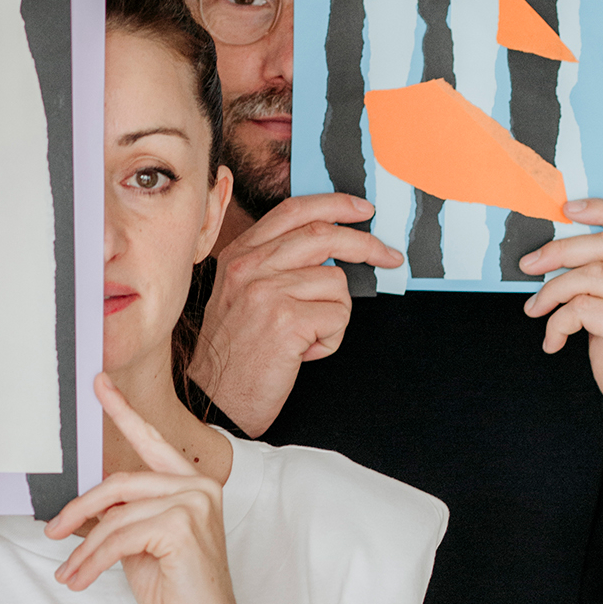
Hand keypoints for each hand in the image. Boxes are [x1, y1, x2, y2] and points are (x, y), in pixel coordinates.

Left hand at [45, 374, 250, 603]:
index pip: (152, 442)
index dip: (123, 412)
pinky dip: (93, 560)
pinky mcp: (182, 526)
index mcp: (192, 484)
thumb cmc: (179, 593)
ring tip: (69, 573)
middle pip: (120, 483)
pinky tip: (80, 579)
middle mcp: (198, 486)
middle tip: (54, 530)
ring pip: (115, 516)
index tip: (100, 384)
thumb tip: (85, 510)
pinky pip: (119, 538)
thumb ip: (125, 516)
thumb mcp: (143, 545)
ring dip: (84, 548)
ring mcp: (194, 503)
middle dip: (80, 508)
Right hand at [192, 193, 401, 436]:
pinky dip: (330, 339)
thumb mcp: (242, 295)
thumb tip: (332, 246)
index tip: (363, 211)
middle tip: (389, 256)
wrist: (213, 398)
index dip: (335, 205)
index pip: (294, 210)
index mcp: (239, 255)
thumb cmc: (235, 352)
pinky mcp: (287, 320)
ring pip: (336, 283)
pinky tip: (302, 353)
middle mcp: (249, 267)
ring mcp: (266, 291)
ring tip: (306, 338)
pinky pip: (338, 317)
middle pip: (324, 234)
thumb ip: (274, 264)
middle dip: (366, 244)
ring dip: (334, 315)